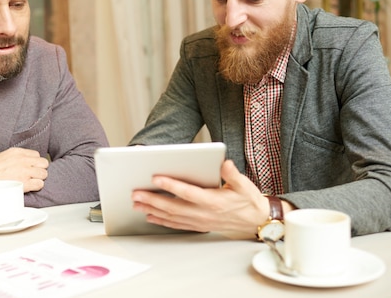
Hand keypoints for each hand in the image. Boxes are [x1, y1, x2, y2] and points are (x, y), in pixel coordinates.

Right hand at [0, 147, 48, 191]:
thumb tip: (23, 164)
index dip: (34, 163)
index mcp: (17, 152)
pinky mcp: (24, 183)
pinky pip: (40, 184)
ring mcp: (24, 171)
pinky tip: (29, 188)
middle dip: (39, 170)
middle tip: (32, 176)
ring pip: (44, 174)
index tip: (31, 168)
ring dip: (39, 179)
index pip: (36, 155)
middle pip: (43, 163)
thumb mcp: (2, 157)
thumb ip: (15, 158)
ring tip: (30, 182)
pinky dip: (37, 187)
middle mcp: (22, 160)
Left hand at [131, 160, 270, 234]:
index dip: (171, 186)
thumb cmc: (248, 200)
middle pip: (173, 207)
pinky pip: (176, 224)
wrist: (255, 221)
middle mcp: (203, 213)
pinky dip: (161, 220)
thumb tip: (224, 163)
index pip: (188, 193)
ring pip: (171, 217)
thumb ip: (232, 174)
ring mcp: (199, 221)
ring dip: (152, 210)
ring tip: (136, 204)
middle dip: (152, 199)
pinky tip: (150, 216)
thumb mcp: (245, 185)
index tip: (156, 178)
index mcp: (213, 201)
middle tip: (135, 193)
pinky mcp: (198, 225)